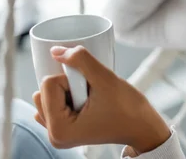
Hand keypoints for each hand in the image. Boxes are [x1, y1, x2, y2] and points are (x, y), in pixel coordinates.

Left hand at [33, 46, 169, 153]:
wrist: (141, 126)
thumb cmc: (128, 109)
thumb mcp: (105, 79)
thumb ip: (80, 60)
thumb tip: (55, 50)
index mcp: (59, 129)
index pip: (48, 84)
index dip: (73, 78)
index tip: (92, 90)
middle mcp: (54, 135)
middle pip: (43, 90)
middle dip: (68, 84)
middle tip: (91, 94)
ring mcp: (57, 134)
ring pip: (45, 95)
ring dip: (67, 89)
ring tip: (90, 98)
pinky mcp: (63, 130)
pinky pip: (50, 103)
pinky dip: (66, 96)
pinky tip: (85, 101)